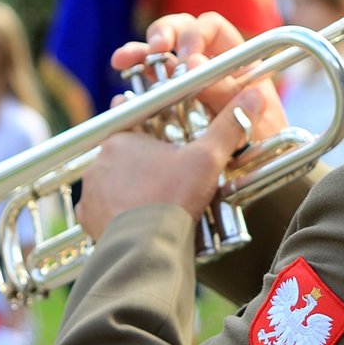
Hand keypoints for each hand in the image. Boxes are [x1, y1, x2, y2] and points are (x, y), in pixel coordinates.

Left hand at [76, 87, 265, 241]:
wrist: (146, 248)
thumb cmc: (173, 197)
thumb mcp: (208, 159)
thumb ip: (229, 126)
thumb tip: (254, 97)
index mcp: (121, 139)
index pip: (129, 116)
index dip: (148, 121)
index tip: (162, 131)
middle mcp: (100, 161)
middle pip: (123, 151)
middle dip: (142, 158)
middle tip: (168, 171)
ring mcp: (91, 191)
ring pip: (112, 179)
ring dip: (129, 185)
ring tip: (156, 197)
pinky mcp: (89, 218)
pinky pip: (102, 209)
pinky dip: (118, 211)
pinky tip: (138, 217)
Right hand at [111, 11, 287, 141]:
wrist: (256, 189)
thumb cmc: (264, 156)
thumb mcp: (254, 124)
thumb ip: (225, 94)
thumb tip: (194, 63)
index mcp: (238, 64)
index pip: (213, 29)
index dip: (197, 34)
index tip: (187, 57)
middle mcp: (210, 69)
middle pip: (182, 33)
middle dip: (164, 33)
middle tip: (156, 49)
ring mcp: (187, 86)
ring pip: (160, 57)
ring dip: (139, 50)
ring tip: (124, 59)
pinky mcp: (168, 107)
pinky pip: (147, 86)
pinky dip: (132, 81)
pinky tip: (123, 84)